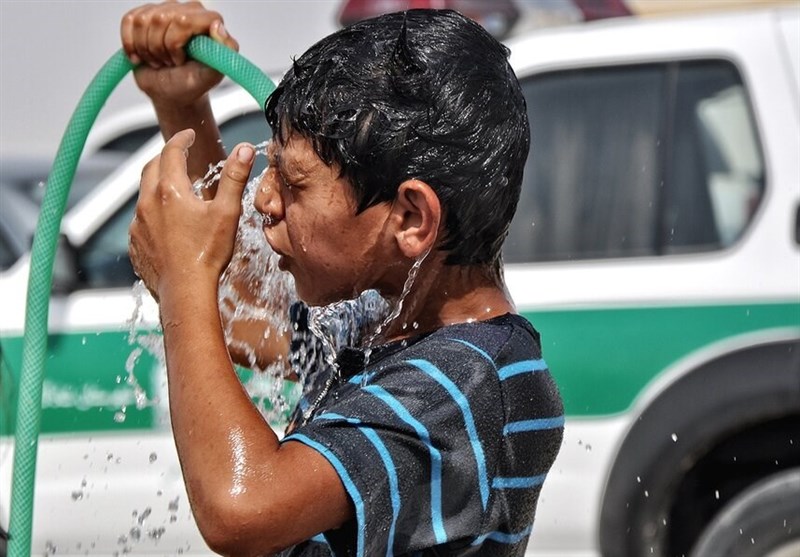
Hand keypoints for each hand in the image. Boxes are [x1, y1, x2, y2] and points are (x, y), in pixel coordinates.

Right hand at [121, 1, 238, 107]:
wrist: (172, 91)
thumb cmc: (192, 83)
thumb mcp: (212, 74)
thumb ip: (224, 51)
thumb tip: (217, 26)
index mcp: (207, 21)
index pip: (184, 20)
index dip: (175, 43)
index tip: (180, 60)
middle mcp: (188, 10)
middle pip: (160, 19)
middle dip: (160, 49)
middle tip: (169, 63)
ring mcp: (166, 10)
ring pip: (142, 21)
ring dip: (147, 49)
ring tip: (159, 60)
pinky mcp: (145, 15)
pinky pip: (128, 21)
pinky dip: (131, 45)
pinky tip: (142, 56)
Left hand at [129, 129, 254, 301]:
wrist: (185, 292)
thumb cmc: (208, 254)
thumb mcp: (227, 212)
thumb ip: (234, 177)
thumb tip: (245, 149)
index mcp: (170, 191)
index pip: (171, 152)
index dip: (181, 139)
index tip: (189, 135)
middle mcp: (147, 203)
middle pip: (151, 168)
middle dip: (165, 157)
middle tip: (180, 156)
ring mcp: (138, 224)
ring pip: (144, 194)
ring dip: (158, 186)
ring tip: (176, 190)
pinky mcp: (135, 243)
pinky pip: (141, 220)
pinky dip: (153, 212)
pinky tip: (167, 222)